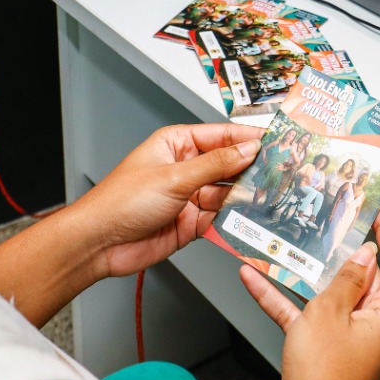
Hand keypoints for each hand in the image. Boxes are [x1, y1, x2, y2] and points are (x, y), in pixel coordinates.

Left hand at [76, 123, 261, 278]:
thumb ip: (215, 165)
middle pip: (229, 165)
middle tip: (279, 173)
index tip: (275, 143)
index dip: (248, 139)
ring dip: (244, 198)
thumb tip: (247, 150)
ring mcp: (189, 197)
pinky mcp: (192, 224)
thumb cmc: (120, 202)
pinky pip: (221, 220)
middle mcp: (186, 168)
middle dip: (251, 170)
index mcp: (177, 144)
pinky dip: (234, 221)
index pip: (222, 136)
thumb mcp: (174, 177)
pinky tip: (246, 220)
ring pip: (228, 194)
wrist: (100, 243)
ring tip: (266, 199)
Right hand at [241, 206, 379, 379]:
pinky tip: (256, 279)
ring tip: (288, 243)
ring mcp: (350, 335)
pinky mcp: (325, 347)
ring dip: (305, 272)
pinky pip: (305, 313)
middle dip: (342, 248)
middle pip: (363, 274)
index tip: (378, 207)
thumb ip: (345, 279)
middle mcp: (375, 322)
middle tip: (329, 218)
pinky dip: (283, 297)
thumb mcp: (331, 314)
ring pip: (330, 293)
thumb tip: (363, 255)